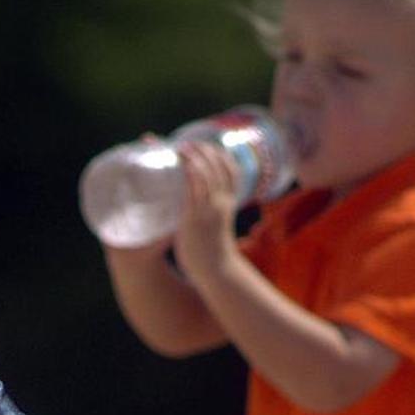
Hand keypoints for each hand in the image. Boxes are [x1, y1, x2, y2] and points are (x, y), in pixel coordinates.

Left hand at [172, 141, 239, 291]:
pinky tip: (182, 162)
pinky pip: (193, 189)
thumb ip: (206, 218)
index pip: (232, 172)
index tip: (211, 145)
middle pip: (219, 167)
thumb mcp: (214, 230)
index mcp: (228, 204)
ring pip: (206, 174)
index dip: (222, 156)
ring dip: (195, 157)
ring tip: (182, 147)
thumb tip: (193, 212)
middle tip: (190, 142)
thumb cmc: (212, 254)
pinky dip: (189, 172)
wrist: (215, 271)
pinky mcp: (194, 218)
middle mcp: (221, 203)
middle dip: (206, 151)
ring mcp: (208, 210)